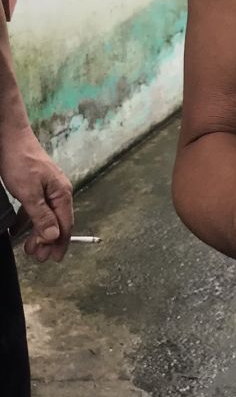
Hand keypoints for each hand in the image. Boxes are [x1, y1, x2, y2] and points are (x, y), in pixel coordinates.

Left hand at [1, 128, 73, 261]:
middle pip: (57, 223)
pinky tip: (20, 229)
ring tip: (28, 246)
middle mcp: (59, 192)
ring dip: (38, 233)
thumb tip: (53, 236)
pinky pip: (37, 209)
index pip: (65, 225)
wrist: (9, 137)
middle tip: (37, 256)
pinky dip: (30, 221)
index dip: (60, 244)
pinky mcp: (37, 186)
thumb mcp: (28, 192)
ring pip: (47, 217)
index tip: (53, 259)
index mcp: (62, 193)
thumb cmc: (20, 160)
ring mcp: (48, 188)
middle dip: (48, 242)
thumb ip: (41, 215)